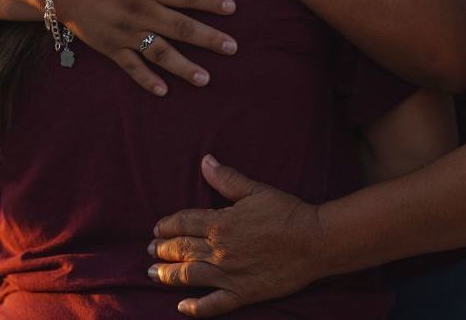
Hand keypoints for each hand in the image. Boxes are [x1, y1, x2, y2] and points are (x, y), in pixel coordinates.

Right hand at [56, 0, 237, 96]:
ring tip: (205, 79)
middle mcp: (141, 10)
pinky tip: (164, 91)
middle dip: (209, 38)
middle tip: (232, 48)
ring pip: (160, 52)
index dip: (211, 2)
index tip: (232, 8)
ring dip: (184, 66)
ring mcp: (125, 31)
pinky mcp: (110, 46)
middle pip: (181, 27)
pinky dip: (147, 80)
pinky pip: (131, 66)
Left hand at [147, 156, 325, 316]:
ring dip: (167, 275)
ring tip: (152, 274)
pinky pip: (214, 305)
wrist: (315, 241)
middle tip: (150, 250)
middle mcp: (219, 250)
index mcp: (220, 223)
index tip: (157, 227)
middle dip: (161, 250)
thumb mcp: (254, 190)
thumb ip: (226, 178)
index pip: (183, 223)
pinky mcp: (243, 294)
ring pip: (189, 276)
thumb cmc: (287, 212)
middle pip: (181, 250)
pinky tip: (182, 308)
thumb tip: (204, 161)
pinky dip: (196, 308)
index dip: (167, 224)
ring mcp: (230, 275)